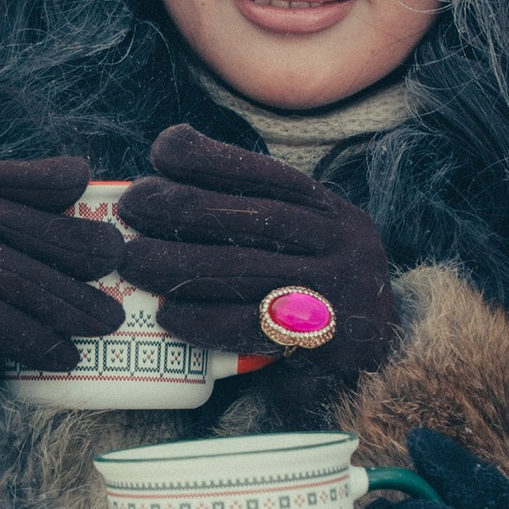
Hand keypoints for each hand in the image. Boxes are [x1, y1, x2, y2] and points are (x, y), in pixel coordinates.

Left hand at [116, 124, 398, 388]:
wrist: (379, 354)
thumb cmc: (318, 286)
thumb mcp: (306, 234)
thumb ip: (255, 203)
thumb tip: (171, 156)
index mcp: (331, 210)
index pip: (267, 174)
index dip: (210, 159)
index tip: (160, 154)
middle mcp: (340, 242)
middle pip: (251, 218)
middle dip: (181, 208)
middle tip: (130, 208)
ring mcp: (335, 291)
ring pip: (245, 271)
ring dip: (178, 264)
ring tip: (131, 261)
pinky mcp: (322, 339)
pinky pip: (252, 326)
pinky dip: (203, 319)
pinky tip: (167, 314)